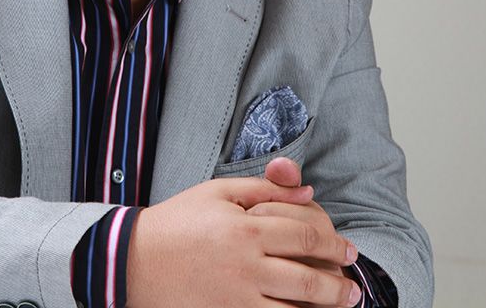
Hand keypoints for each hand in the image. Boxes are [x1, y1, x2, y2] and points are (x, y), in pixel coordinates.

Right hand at [126, 174, 358, 307]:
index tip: (350, 251)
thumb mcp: (219, 191)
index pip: (306, 237)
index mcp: (247, 228)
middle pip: (308, 280)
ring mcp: (235, 299)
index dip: (334, 245)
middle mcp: (246, 266)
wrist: (131, 259)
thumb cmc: (178, 220)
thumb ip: (265, 189)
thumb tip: (307, 192)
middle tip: (353, 288)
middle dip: (338, 286)